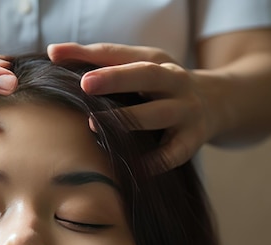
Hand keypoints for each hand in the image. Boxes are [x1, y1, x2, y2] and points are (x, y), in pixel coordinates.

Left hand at [48, 42, 215, 169]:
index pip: (121, 54)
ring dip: (127, 120)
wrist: (218, 103)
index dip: (92, 55)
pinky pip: (171, 154)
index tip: (59, 56)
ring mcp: (186, 112)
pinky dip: (152, 162)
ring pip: (158, 115)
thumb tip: (53, 52)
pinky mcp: (192, 141)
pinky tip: (130, 166)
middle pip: (146, 76)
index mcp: (156, 61)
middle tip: (85, 85)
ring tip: (94, 126)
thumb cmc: (161, 86)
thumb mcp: (138, 66)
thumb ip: (97, 60)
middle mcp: (174, 82)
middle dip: (116, 79)